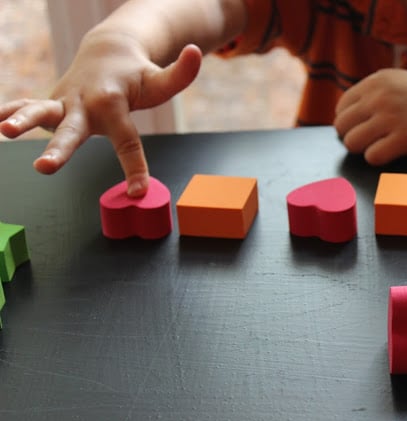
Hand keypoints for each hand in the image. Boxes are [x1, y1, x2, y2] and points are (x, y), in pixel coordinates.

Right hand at [0, 34, 201, 196]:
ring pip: (42, 112)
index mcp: (114, 105)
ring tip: (6, 130)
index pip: (128, 143)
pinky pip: (27, 104)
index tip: (138, 192)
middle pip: (74, 130)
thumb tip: (197, 52)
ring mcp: (65, 103)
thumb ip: (181, 74)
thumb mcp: (161, 80)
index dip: (134, 168)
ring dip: (23, 120)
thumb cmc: (137, 76)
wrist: (107, 54)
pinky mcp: (53, 103)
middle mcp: (86, 104)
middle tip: (45, 167)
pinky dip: (8, 110)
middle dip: (60, 149)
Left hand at [334, 69, 406, 164]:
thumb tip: (343, 118)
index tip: (363, 127)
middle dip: (352, 136)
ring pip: (352, 143)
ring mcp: (391, 117)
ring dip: (363, 149)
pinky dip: (377, 158)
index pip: (340, 109)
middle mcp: (379, 98)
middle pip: (342, 127)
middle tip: (370, 139)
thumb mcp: (393, 82)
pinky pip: (372, 156)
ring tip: (379, 145)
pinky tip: (390, 151)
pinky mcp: (405, 137)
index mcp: (373, 83)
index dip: (349, 123)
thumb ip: (368, 94)